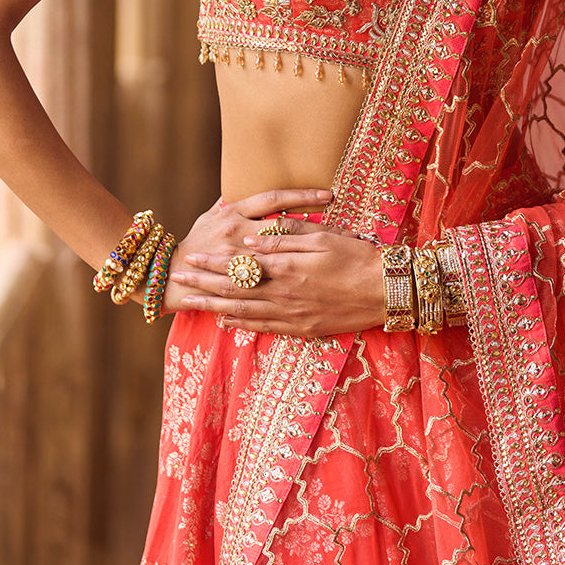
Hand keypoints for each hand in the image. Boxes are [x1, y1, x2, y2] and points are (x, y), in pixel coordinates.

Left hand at [164, 187, 384, 337]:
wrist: (386, 291)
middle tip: (177, 279)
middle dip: (203, 284)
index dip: (212, 262)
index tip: (190, 257)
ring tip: (189, 303)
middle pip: (234, 289)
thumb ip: (286, 237)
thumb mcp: (324, 236)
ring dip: (213, 306)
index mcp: (288, 266)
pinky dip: (242, 325)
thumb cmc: (358, 256)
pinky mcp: (303, 328)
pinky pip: (264, 328)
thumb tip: (252, 237)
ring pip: (243, 311)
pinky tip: (225, 322)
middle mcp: (284, 293)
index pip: (240, 264)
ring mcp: (292, 314)